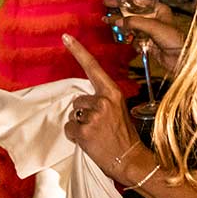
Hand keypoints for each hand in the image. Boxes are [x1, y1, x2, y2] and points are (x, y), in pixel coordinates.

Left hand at [62, 33, 144, 180]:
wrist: (131, 160)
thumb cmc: (124, 136)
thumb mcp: (118, 111)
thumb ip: (103, 101)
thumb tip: (82, 100)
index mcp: (112, 93)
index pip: (92, 68)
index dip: (78, 51)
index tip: (65, 37)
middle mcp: (102, 101)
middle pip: (78, 101)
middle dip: (84, 113)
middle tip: (100, 128)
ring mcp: (93, 116)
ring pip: (73, 115)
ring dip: (80, 126)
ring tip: (96, 135)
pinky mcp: (84, 131)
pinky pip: (69, 129)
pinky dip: (75, 137)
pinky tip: (90, 142)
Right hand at [104, 0, 184, 68]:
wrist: (182, 59)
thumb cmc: (175, 39)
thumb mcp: (153, 26)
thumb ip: (134, 22)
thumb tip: (117, 21)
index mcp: (158, 9)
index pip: (136, 3)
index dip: (122, 2)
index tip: (109, 2)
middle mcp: (154, 19)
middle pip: (132, 15)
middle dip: (120, 16)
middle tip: (106, 15)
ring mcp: (150, 31)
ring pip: (131, 28)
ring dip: (124, 30)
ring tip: (114, 28)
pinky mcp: (148, 43)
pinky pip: (134, 40)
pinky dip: (134, 43)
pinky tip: (138, 46)